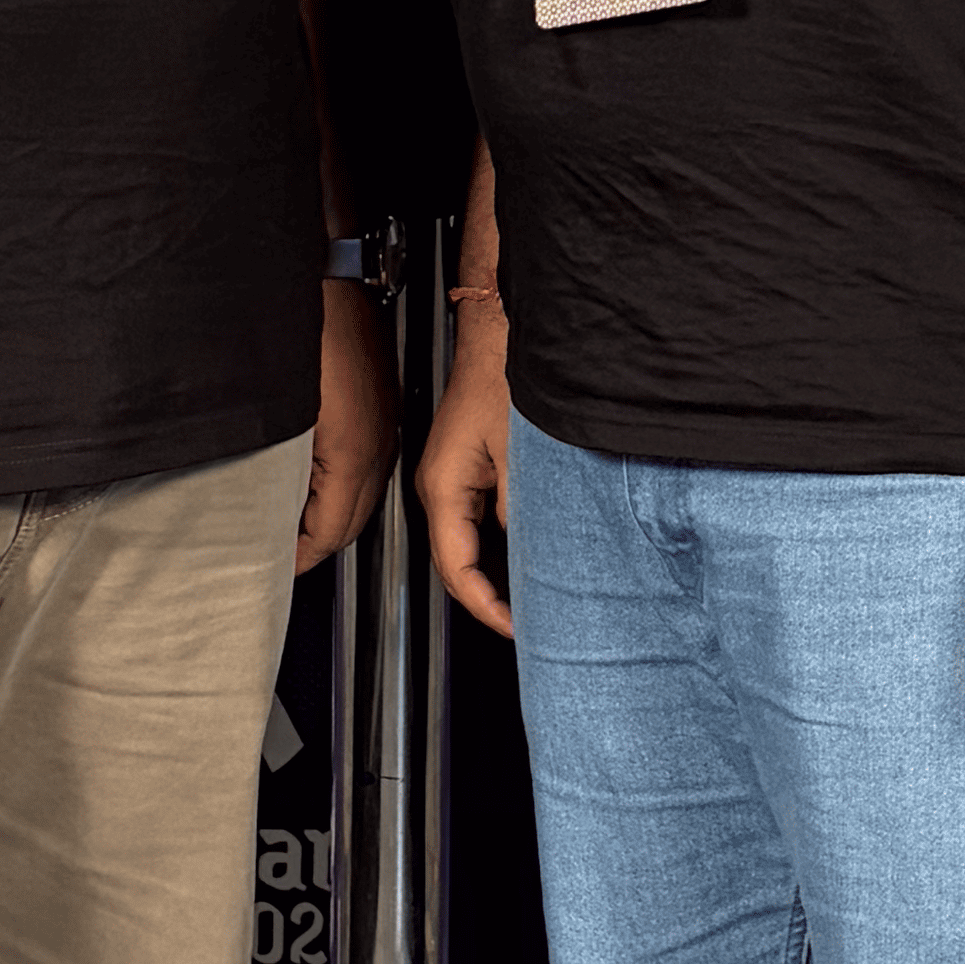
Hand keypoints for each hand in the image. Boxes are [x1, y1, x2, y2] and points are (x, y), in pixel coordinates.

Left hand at [299, 277, 395, 571]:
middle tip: (279, 554)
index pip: (332, 531)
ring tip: (287, 523)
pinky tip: (305, 478)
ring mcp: (382, 422)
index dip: (300, 556)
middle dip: (316, 543)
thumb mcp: (278, 409)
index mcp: (354, 450)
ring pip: (361, 492)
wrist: (333, 267)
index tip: (274, 565)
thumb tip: (259, 508)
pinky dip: (336, 484)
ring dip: (327, 514)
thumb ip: (275, 468)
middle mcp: (377, 441)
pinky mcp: (378, 404)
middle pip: (353, 520)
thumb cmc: (306, 323)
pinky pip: (363, 462)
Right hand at [418, 318, 515, 637]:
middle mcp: (436, 488)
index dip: (485, 606)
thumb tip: (528, 553)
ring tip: (522, 604)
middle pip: (452, 564)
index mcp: (442, 487)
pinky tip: (519, 561)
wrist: (496, 336)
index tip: (512, 626)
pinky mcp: (462, 471)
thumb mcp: (520, 454)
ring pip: (462, 547)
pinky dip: (493, 552)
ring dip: (490, 578)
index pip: (456, 568)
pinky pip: (471, 525)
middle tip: (521, 626)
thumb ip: (518, 510)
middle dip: (485, 600)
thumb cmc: (502, 379)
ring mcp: (446, 481)